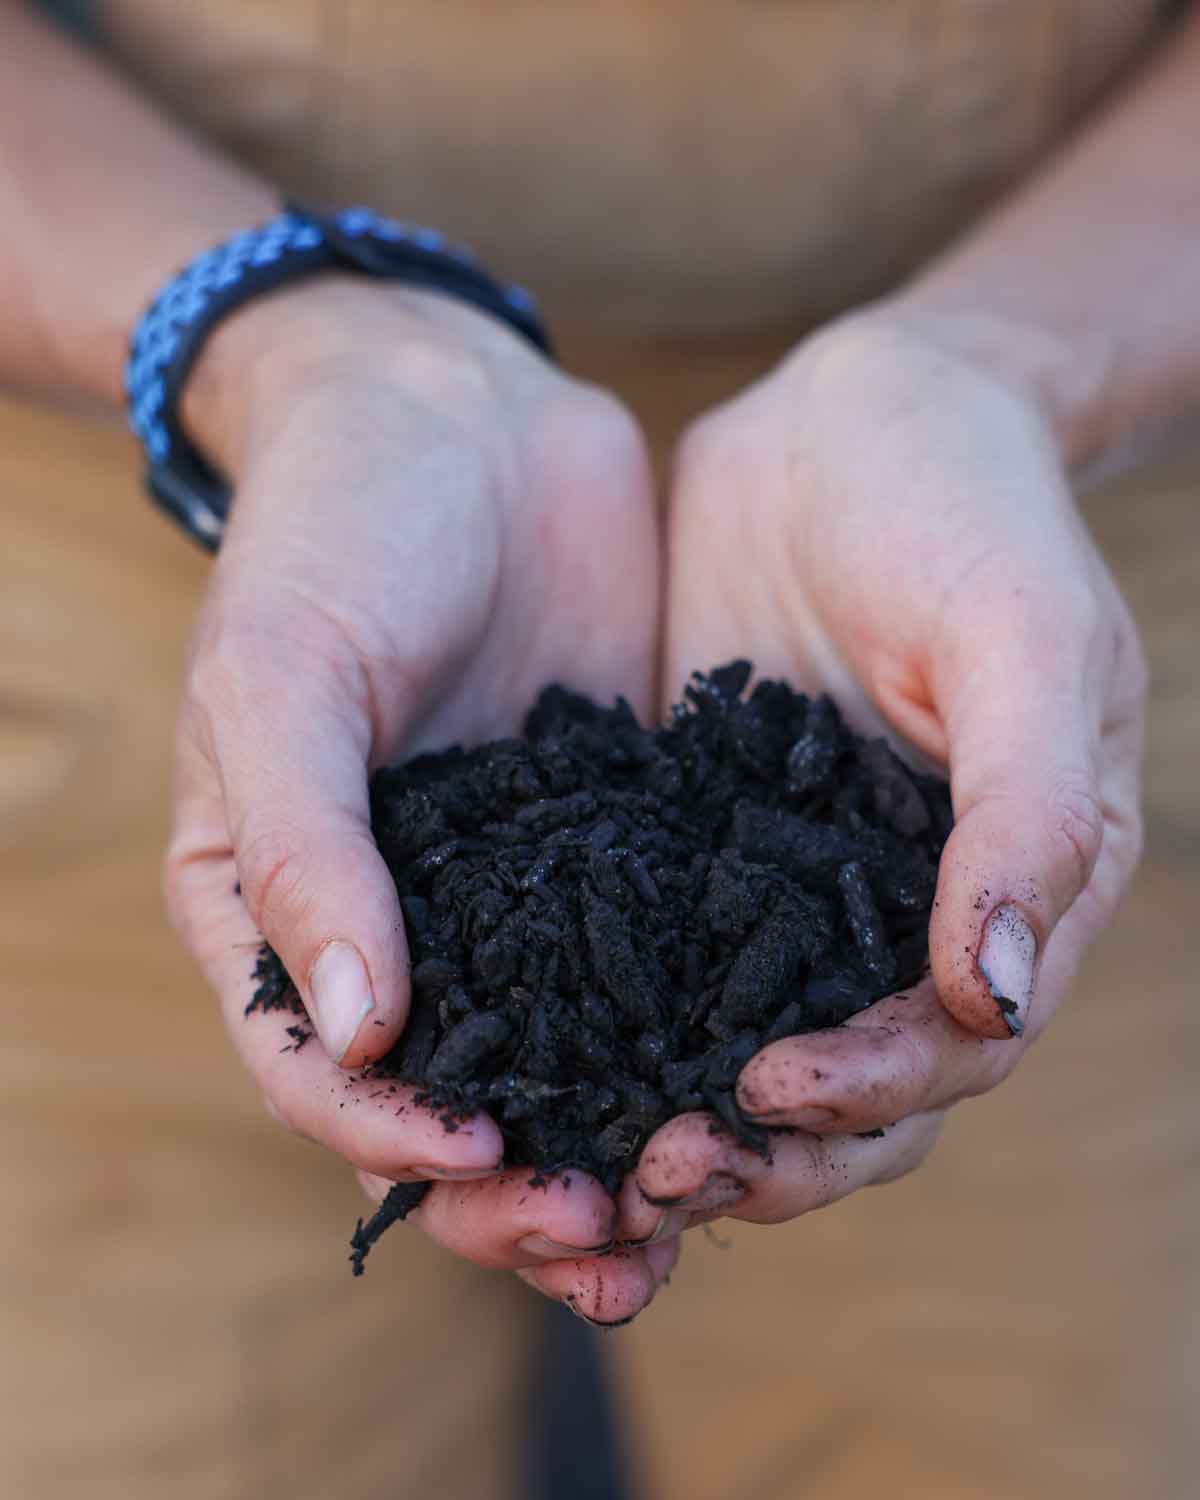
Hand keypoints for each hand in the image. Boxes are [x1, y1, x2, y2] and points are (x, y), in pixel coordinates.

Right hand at [165, 280, 674, 1320]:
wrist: (455, 413)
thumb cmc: (332, 533)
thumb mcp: (282, 678)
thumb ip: (301, 851)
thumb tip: (354, 1030)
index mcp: (282, 902)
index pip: (318, 1067)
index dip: (389, 1136)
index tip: (478, 1154)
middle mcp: (401, 920)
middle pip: (450, 1099)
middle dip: (518, 1186)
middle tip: (606, 1238)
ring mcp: (517, 890)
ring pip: (562, 1061)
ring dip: (616, 1147)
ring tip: (688, 1209)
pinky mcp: (616, 845)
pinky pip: (652, 967)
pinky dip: (689, 1040)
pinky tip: (754, 1081)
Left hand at [620, 307, 1145, 1246]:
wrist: (858, 408)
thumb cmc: (969, 507)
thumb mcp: (1022, 639)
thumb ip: (1026, 813)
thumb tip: (997, 995)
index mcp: (1012, 886)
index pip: (954, 1043)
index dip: (870, 1090)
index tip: (765, 1091)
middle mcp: (905, 909)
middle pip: (851, 1086)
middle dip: (766, 1147)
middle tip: (654, 1171)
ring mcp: (799, 882)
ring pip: (749, 1046)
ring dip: (681, 1112)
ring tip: (589, 1150)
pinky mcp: (705, 841)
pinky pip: (664, 957)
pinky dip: (619, 1023)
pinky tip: (540, 1051)